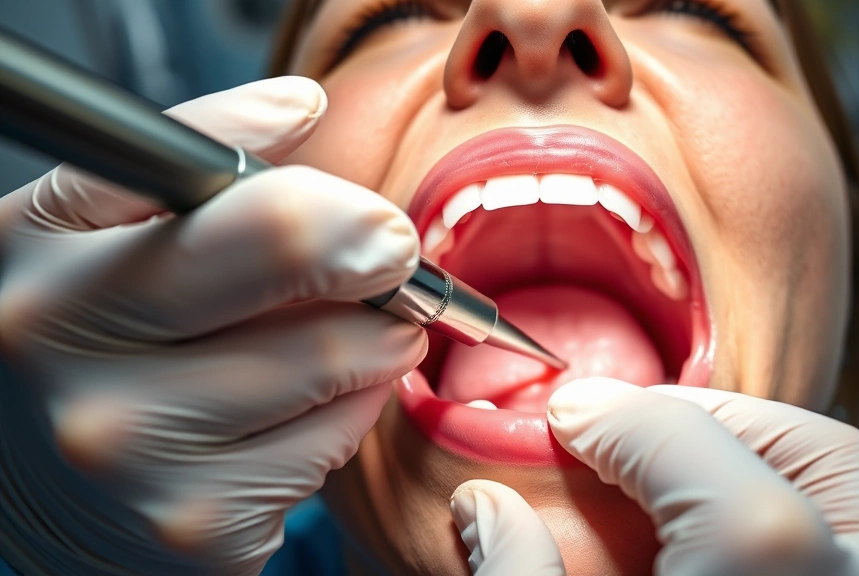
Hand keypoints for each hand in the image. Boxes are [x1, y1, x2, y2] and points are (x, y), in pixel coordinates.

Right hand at [0, 77, 425, 574]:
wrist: (31, 480)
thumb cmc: (80, 334)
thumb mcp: (88, 228)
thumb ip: (191, 159)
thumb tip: (301, 106)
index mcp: (47, 267)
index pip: (246, 209)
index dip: (344, 211)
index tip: (380, 225)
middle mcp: (75, 369)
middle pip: (313, 285)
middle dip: (380, 271)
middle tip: (382, 270)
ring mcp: (138, 463)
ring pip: (344, 368)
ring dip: (370, 345)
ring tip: (333, 340)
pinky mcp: (198, 532)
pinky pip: (336, 445)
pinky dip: (343, 415)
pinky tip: (292, 412)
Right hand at [450, 378, 858, 575]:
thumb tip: (486, 514)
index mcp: (764, 562)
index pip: (671, 435)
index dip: (604, 418)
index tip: (571, 419)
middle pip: (788, 438)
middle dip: (695, 422)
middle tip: (626, 439)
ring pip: (849, 480)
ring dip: (757, 463)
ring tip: (686, 488)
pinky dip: (811, 520)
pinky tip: (745, 544)